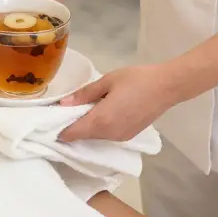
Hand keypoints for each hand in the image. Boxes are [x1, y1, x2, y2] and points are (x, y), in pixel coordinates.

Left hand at [58, 64, 181, 141]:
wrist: (167, 86)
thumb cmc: (137, 79)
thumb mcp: (107, 81)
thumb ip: (84, 94)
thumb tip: (63, 103)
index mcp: (101, 121)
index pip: (73, 133)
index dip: (59, 130)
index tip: (50, 121)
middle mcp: (109, 134)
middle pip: (83, 136)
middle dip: (71, 127)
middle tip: (63, 112)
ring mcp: (120, 137)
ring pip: (95, 137)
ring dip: (86, 128)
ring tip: (80, 111)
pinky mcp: (129, 136)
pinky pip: (107, 135)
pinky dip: (99, 128)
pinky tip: (99, 114)